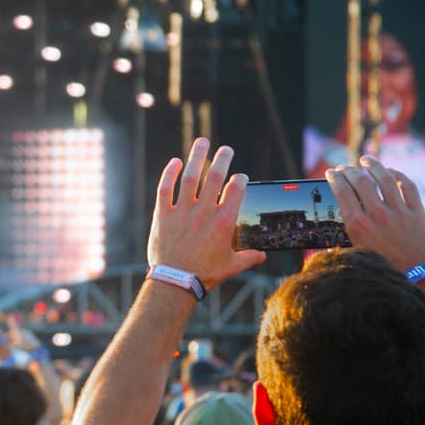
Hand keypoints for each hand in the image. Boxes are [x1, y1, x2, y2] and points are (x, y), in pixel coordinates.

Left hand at [148, 138, 265, 289]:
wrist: (175, 282)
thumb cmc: (205, 275)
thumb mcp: (232, 266)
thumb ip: (249, 257)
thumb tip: (262, 255)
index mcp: (224, 221)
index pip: (236, 190)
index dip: (240, 179)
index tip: (240, 176)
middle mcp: (204, 212)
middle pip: (216, 177)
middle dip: (222, 159)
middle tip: (226, 149)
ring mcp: (182, 211)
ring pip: (191, 177)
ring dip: (197, 157)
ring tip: (202, 143)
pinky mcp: (163, 215)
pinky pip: (165, 188)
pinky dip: (170, 173)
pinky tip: (175, 162)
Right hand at [326, 155, 424, 270]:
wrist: (415, 277)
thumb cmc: (382, 267)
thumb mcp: (356, 251)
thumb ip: (347, 231)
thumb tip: (338, 216)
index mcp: (358, 225)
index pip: (342, 191)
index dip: (335, 177)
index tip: (331, 172)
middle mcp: (377, 215)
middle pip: (360, 180)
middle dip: (349, 170)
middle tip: (344, 167)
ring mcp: (399, 212)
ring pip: (385, 178)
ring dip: (373, 165)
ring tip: (366, 160)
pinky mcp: (417, 213)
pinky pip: (408, 186)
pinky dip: (398, 175)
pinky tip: (391, 172)